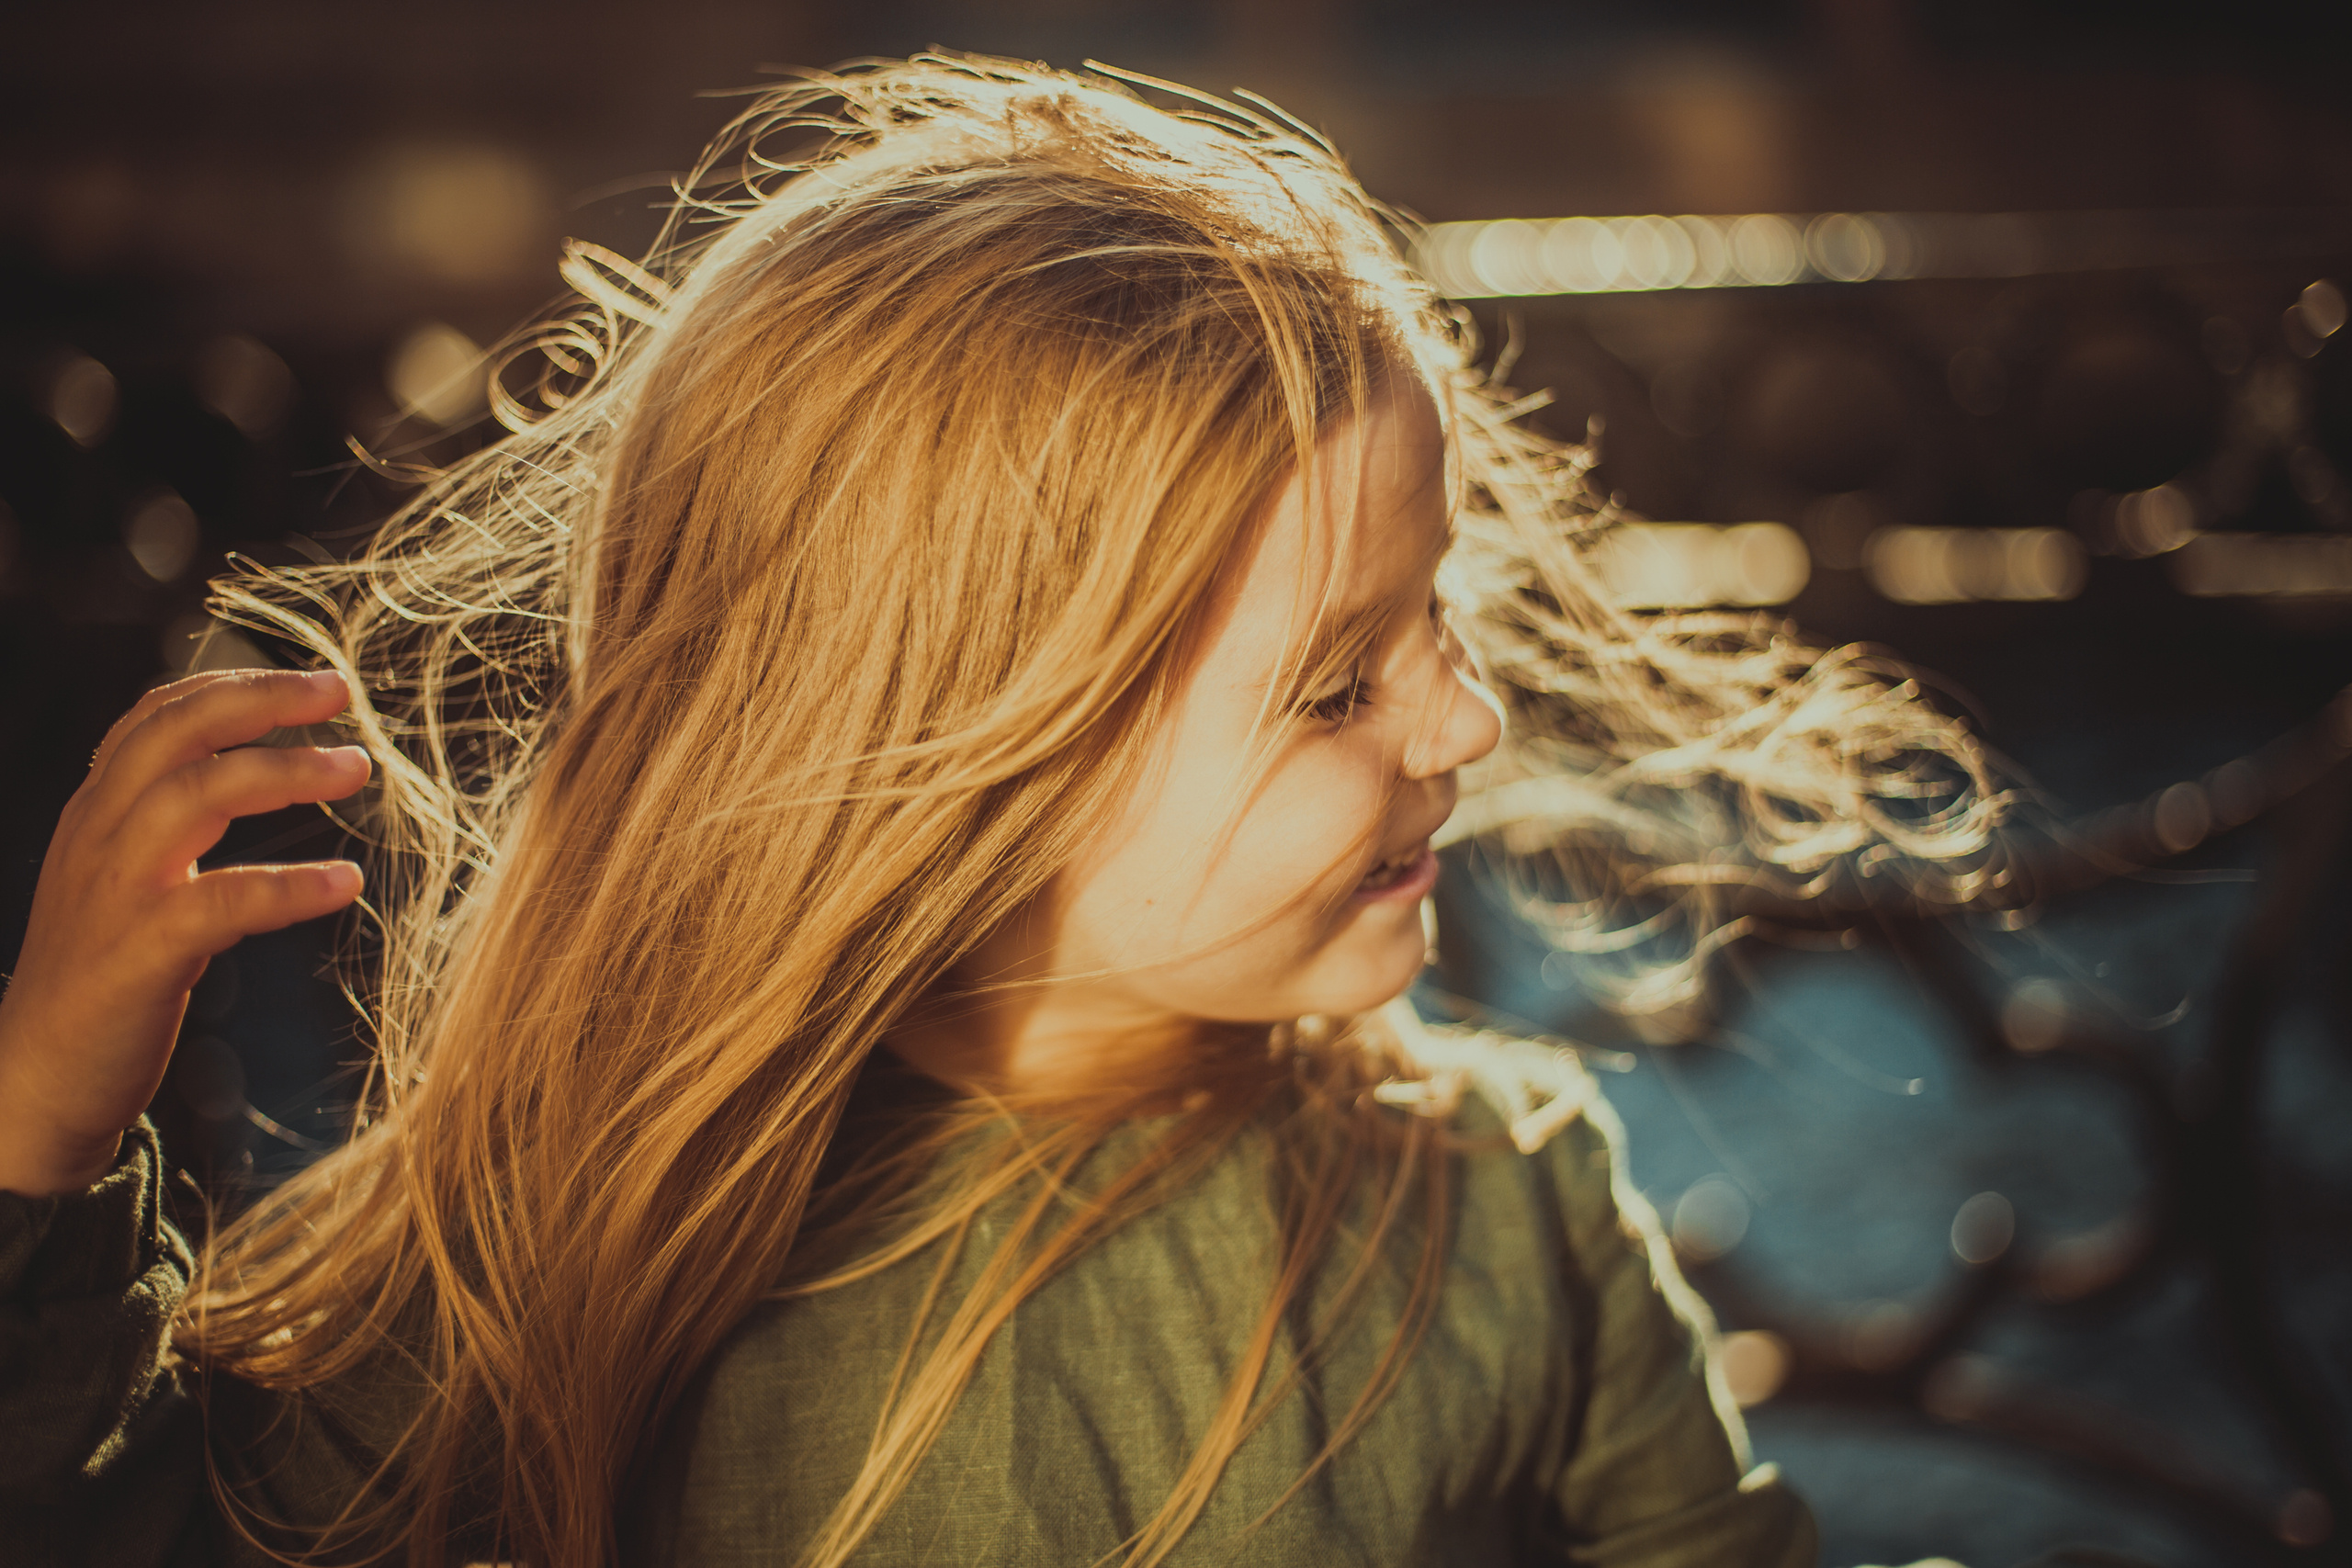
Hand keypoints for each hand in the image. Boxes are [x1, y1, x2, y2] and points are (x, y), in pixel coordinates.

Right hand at [0, 668, 369, 1195]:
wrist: (38, 1079)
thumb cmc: (100, 977)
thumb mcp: (122, 879)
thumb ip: (165, 824)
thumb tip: (237, 773)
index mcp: (97, 814)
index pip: (156, 717)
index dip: (231, 685)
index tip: (308, 681)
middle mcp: (100, 836)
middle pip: (176, 734)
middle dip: (261, 701)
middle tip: (341, 691)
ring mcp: (117, 891)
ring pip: (197, 795)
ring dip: (285, 772)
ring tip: (358, 767)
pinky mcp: (141, 952)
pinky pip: (224, 900)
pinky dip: (291, 884)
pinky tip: (346, 882)